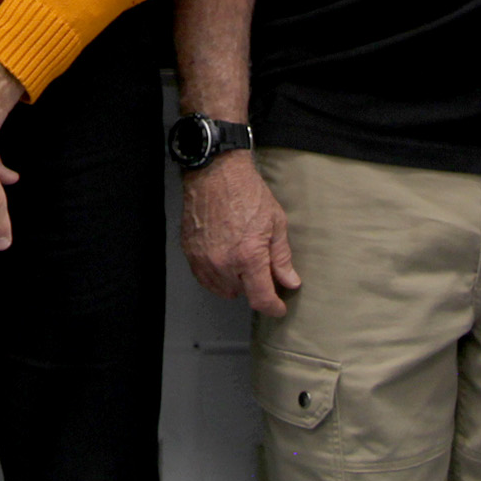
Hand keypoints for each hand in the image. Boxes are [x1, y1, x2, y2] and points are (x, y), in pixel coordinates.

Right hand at [181, 151, 298, 316]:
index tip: (278, 307)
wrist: (215, 172)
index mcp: (248, 256)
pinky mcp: (190, 252)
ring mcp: (203, 258)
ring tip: (242, 262)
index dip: (273, 307)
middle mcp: (223, 262)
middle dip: (255, 287)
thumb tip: (290, 281)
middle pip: (242, 294)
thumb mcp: (276, 223)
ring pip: (222, 289)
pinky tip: (225, 261)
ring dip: (234, 282)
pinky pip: (204, 278)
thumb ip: (282, 257)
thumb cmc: (246, 192)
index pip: (261, 299)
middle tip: (261, 268)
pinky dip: (216, 276)